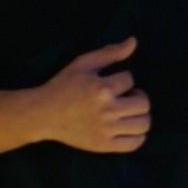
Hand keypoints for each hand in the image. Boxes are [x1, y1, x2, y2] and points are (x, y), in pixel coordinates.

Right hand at [36, 36, 150, 153]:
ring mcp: (107, 130)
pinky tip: (129, 127)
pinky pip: (134, 144)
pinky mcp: (104, 145)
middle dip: (138, 96)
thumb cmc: (63, 86)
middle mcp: (108, 110)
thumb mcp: (83, 63)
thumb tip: (134, 41)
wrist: (44, 114)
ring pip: (143, 124)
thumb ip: (110, 53)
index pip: (130, 79)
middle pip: (143, 103)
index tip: (113, 83)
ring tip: (129, 111)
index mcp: (102, 88)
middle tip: (127, 96)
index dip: (124, 79)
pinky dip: (138, 136)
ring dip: (141, 115)